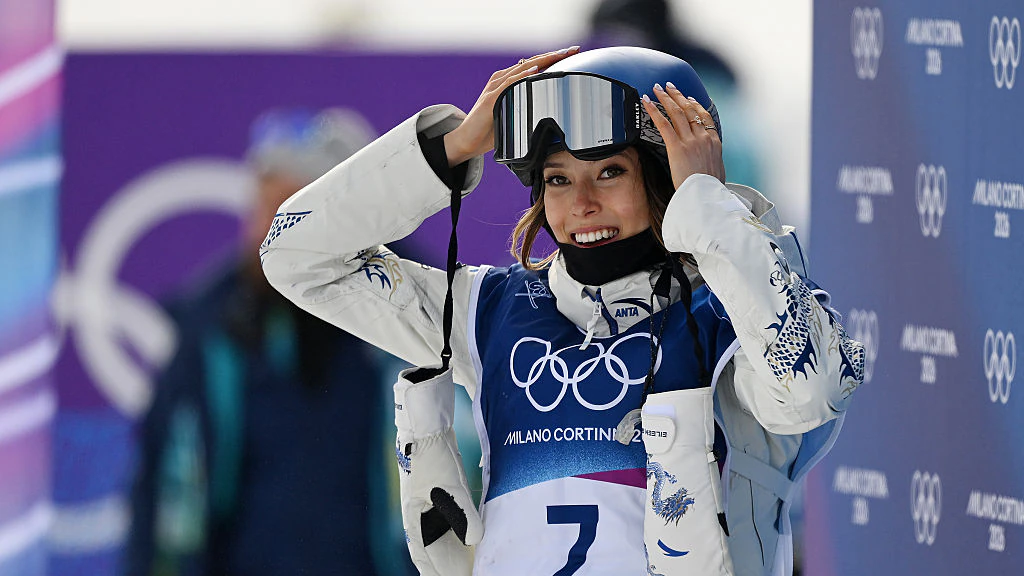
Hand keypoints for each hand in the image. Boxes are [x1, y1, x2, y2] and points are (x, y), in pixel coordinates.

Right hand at [394, 367, 482, 575]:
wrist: (430, 428)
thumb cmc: (432, 457)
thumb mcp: (448, 487)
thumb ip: (462, 515)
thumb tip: (476, 541)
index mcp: (415, 522)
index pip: (427, 559)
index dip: (440, 573)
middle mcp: (422, 520)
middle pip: (439, 554)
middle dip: (454, 567)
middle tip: (476, 574)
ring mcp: (433, 510)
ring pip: (449, 541)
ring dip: (463, 553)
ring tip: (481, 564)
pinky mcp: (445, 498)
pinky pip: (457, 525)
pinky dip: (468, 536)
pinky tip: (481, 541)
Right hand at [444, 46, 580, 165]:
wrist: (467, 140)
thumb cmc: (490, 130)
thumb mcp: (513, 115)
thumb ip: (526, 108)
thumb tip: (549, 112)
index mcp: (507, 82)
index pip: (533, 66)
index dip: (552, 58)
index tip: (571, 54)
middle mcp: (501, 80)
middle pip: (531, 62)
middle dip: (553, 55)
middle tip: (573, 50)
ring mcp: (495, 87)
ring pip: (523, 68)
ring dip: (543, 60)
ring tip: (560, 54)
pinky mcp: (490, 98)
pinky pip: (509, 83)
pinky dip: (522, 76)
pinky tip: (535, 70)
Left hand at [642, 82, 725, 188]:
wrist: (706, 194)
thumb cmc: (711, 189)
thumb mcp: (718, 172)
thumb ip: (712, 163)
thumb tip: (709, 166)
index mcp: (714, 142)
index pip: (704, 117)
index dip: (695, 105)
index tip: (690, 98)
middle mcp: (703, 137)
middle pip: (689, 110)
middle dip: (678, 95)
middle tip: (669, 86)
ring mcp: (690, 141)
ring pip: (676, 112)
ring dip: (665, 98)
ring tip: (657, 89)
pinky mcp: (677, 147)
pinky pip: (663, 124)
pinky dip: (654, 110)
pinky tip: (646, 102)